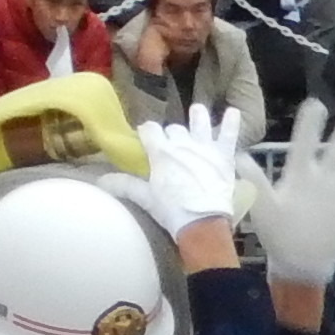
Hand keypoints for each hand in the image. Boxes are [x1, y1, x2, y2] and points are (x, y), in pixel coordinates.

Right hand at [130, 99, 248, 232]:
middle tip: (171, 146)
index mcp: (161, 151)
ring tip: (197, 112)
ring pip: (200, 122)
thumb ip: (124, 185)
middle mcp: (182, 143)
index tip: (146, 137)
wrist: (202, 223)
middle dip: (171, 135)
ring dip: (197, 117)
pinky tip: (233, 111)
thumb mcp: (145, 197)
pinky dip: (231, 123)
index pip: (149, 129)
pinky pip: (229, 134)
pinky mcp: (224, 156)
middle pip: (174, 129)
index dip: (147, 132)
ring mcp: (205, 147)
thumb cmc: (172, 210)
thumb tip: (101, 180)